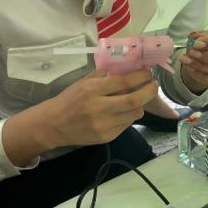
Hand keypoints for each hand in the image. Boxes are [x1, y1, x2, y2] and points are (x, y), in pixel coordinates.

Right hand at [43, 69, 158, 146]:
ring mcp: (103, 125)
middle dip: (149, 91)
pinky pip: (126, 125)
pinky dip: (128, 116)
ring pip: (134, 114)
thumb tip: (126, 70)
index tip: (148, 73)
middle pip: (134, 100)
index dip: (140, 76)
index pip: (123, 81)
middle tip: (154, 85)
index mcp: (92, 90)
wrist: (53, 125)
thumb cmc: (69, 100)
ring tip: (134, 99)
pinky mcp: (106, 137)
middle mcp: (99, 108)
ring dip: (139, 105)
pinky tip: (121, 112)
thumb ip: (103, 77)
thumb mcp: (83, 82)